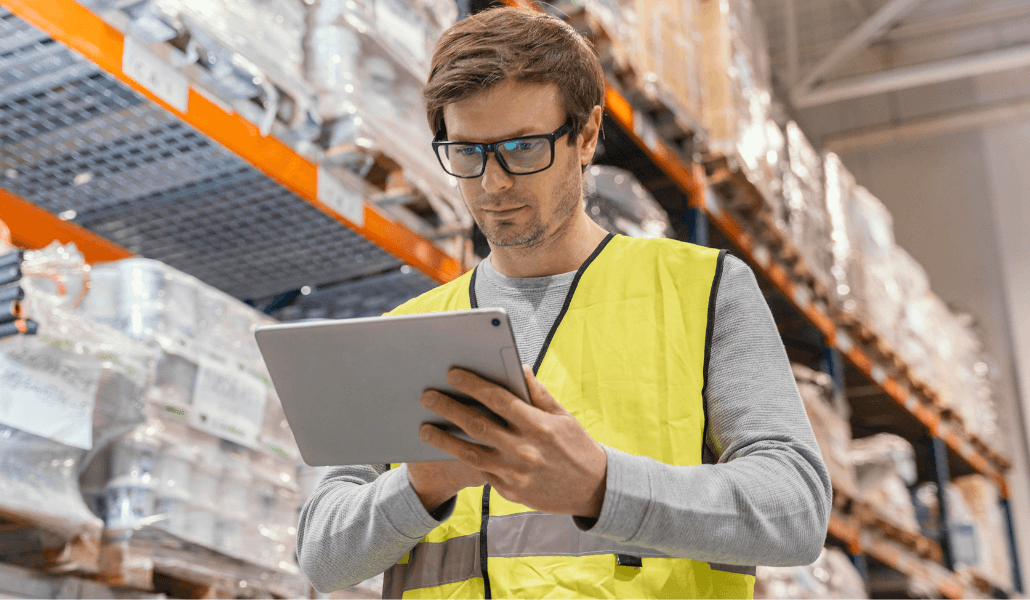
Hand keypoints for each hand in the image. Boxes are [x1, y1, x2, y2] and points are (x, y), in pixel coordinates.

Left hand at [418, 366, 607, 517]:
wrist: (592, 490)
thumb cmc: (577, 447)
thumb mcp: (563, 416)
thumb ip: (538, 394)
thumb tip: (519, 368)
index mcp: (538, 426)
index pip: (498, 399)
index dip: (473, 384)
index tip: (453, 374)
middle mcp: (523, 450)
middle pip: (476, 424)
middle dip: (448, 407)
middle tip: (427, 395)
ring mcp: (514, 474)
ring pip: (469, 452)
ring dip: (443, 438)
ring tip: (424, 427)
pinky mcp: (509, 492)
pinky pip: (481, 471)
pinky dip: (463, 458)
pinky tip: (447, 447)